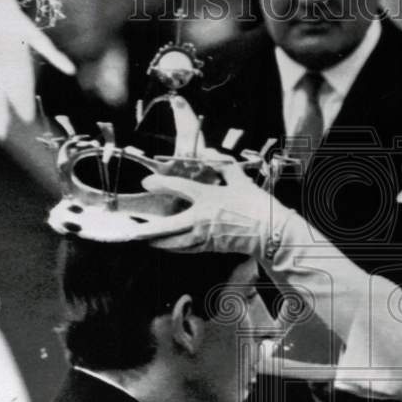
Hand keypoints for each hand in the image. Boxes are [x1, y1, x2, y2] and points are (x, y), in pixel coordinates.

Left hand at [141, 162, 293, 258]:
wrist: (270, 232)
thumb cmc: (256, 204)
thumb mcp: (240, 179)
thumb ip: (222, 164)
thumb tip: (209, 151)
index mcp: (208, 197)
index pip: (178, 188)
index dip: (159, 184)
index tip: (147, 183)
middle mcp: (202, 218)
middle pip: (167, 226)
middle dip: (146, 229)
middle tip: (131, 229)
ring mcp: (204, 235)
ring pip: (173, 242)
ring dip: (155, 241)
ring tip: (141, 239)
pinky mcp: (209, 247)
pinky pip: (185, 249)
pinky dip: (171, 247)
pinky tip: (163, 245)